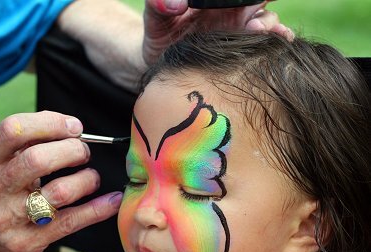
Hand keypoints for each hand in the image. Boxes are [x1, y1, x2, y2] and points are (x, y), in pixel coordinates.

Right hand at [0, 111, 122, 251]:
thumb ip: (23, 146)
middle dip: (72, 150)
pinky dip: (97, 209)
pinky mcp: (28, 242)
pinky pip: (70, 222)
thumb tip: (67, 126)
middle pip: (38, 159)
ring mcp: (9, 218)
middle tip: (83, 153)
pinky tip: (111, 200)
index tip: (74, 126)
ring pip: (59, 192)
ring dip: (87, 179)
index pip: (13, 130)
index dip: (51, 122)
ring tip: (91, 178)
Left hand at [143, 0, 292, 64]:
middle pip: (259, 0)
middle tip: (251, 19)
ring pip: (266, 20)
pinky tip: (278, 38)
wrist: (160, 62)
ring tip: (255, 30)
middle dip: (262, 4)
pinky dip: (277, 38)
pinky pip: (267, 42)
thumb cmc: (160, 31)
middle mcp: (233, 11)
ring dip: (267, 22)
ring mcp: (240, 31)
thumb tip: (177, 4)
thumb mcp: (155, 14)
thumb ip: (160, 3)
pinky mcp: (243, 52)